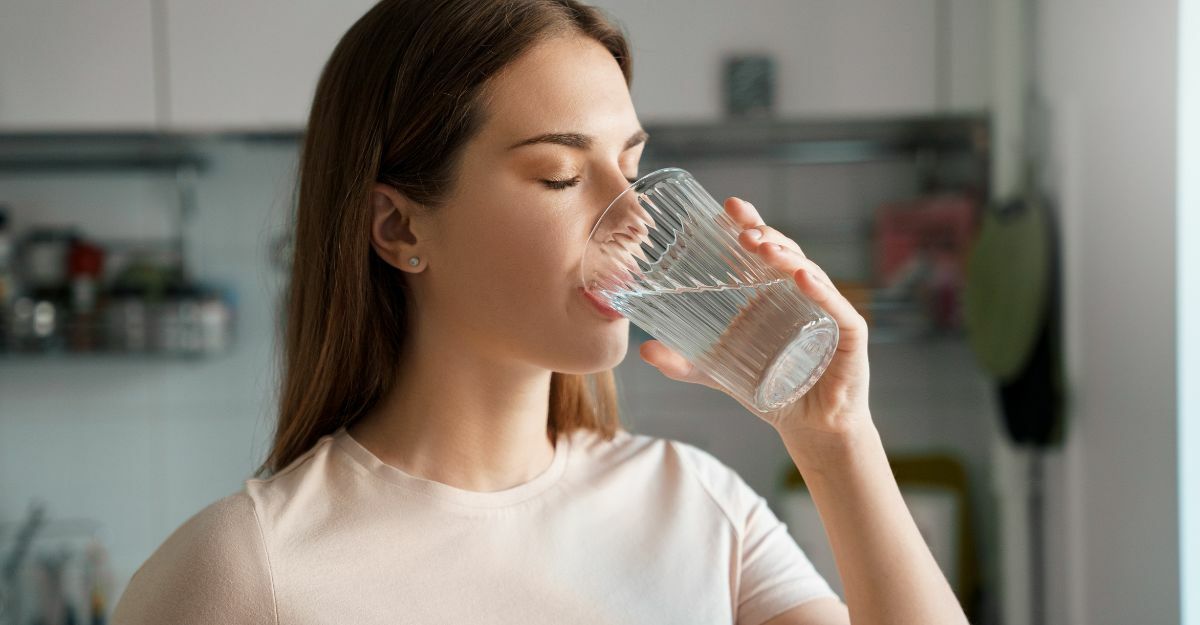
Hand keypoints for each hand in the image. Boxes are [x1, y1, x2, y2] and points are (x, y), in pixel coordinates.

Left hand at [639, 197, 871, 437]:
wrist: (810, 426)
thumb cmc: (770, 390)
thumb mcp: (718, 373)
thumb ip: (683, 363)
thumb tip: (644, 350)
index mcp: (774, 293)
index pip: (763, 249)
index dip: (749, 225)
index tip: (728, 207)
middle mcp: (802, 294)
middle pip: (786, 253)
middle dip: (765, 235)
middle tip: (742, 229)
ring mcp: (828, 310)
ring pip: (810, 273)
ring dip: (787, 257)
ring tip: (764, 247)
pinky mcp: (849, 335)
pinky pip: (836, 308)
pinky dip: (821, 291)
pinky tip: (802, 277)